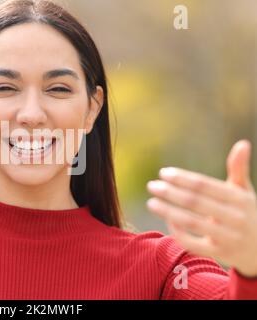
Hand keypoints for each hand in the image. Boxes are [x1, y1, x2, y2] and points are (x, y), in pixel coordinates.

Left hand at [146, 140, 256, 276]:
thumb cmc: (248, 214)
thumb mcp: (245, 192)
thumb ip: (239, 169)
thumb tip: (242, 143)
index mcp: (240, 199)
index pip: (205, 185)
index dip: (182, 178)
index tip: (164, 173)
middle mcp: (236, 218)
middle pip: (195, 202)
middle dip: (170, 193)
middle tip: (151, 186)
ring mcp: (228, 238)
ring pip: (191, 223)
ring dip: (167, 211)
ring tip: (151, 202)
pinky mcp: (220, 254)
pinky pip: (193, 244)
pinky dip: (178, 233)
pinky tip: (167, 221)